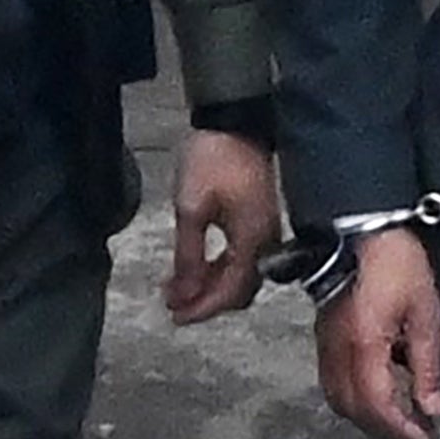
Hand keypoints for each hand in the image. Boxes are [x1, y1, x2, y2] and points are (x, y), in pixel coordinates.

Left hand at [165, 131, 283, 324]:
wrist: (237, 123)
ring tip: (178, 287)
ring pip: (241, 277)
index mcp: (253, 240)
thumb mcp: (191, 209)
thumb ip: (189, 256)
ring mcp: (266, 233)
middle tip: (173, 305)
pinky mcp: (260, 223)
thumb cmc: (214, 159)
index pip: (231, 292)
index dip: (202, 309)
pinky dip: (219, 270)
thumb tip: (185, 292)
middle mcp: (266, 243)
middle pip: (239, 291)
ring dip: (210, 287)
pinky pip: (242, 260)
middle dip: (205, 302)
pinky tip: (196, 266)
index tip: (175, 316)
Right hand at [314, 227, 439, 438]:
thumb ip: (427, 364)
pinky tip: (378, 394)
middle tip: (413, 438)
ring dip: (366, 418)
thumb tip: (431, 408)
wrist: (365, 229)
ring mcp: (325, 343)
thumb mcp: (425, 312)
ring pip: (337, 399)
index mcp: (364, 344)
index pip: (376, 405)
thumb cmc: (399, 263)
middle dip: (383, 432)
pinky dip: (354, 398)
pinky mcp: (324, 335)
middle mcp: (337, 349)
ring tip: (397, 422)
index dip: (399, 430)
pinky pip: (332, 381)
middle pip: (353, 409)